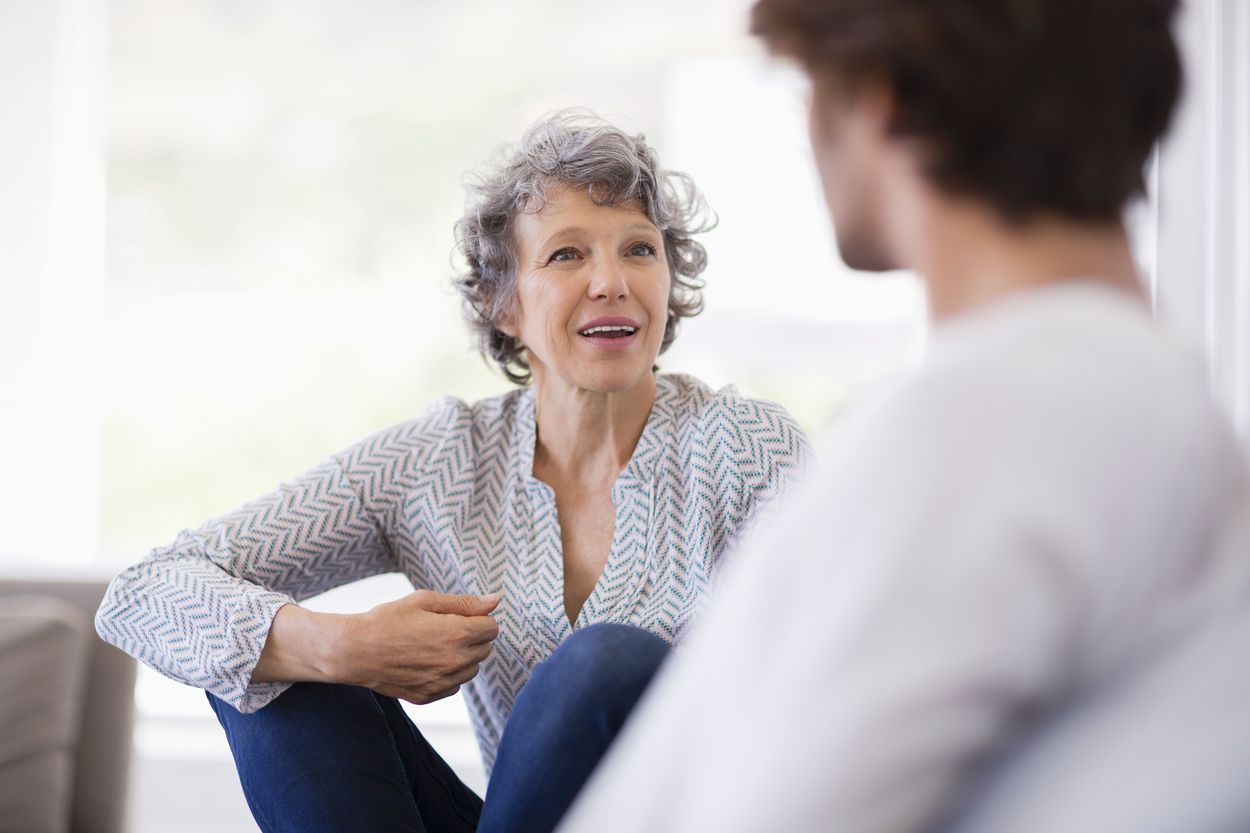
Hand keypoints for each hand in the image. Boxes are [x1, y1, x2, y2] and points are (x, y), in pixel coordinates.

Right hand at [338, 590, 499, 704]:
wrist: (355, 651)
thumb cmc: (388, 620)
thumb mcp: (425, 601)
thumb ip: (464, 603)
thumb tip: (495, 602)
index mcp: (457, 634)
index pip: (492, 627)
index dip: (479, 619)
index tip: (461, 616)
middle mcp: (455, 662)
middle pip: (485, 649)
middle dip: (472, 637)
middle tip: (444, 629)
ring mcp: (443, 683)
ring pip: (472, 669)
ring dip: (462, 657)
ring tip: (433, 645)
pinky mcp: (430, 696)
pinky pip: (454, 686)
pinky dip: (447, 675)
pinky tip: (425, 662)